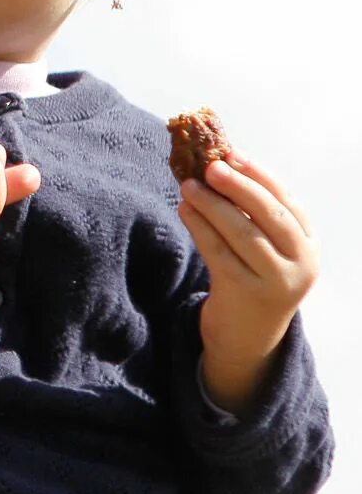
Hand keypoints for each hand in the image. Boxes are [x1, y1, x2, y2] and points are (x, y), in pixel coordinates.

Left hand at [177, 152, 317, 415]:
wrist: (247, 339)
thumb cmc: (252, 280)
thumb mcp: (267, 250)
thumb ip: (254, 216)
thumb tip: (220, 164)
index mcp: (309, 245)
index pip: (286, 201)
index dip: (258, 175)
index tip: (232, 154)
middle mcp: (300, 263)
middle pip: (268, 214)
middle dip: (238, 186)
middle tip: (210, 165)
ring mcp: (275, 281)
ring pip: (242, 233)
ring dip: (212, 204)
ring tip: (189, 185)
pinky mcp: (245, 294)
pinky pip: (218, 253)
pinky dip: (200, 228)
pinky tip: (185, 210)